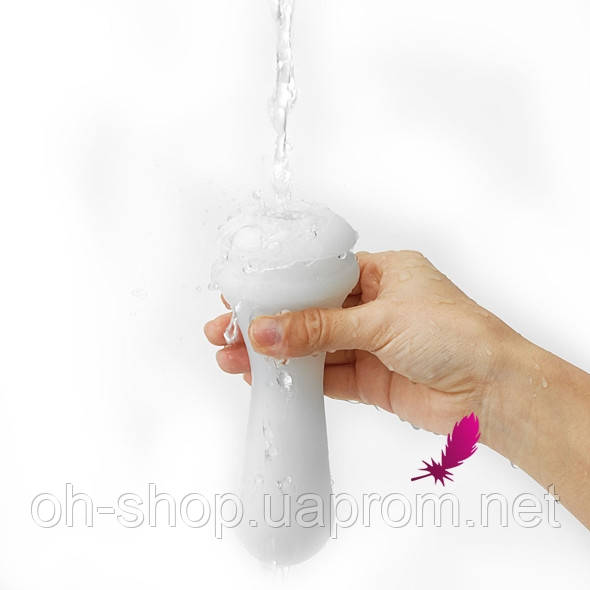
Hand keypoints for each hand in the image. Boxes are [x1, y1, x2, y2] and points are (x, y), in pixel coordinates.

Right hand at [204, 250, 518, 437]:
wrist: (492, 392)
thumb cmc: (455, 334)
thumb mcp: (379, 320)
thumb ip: (318, 329)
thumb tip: (266, 331)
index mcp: (382, 273)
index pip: (319, 276)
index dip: (280, 285)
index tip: (244, 293)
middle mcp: (374, 306)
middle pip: (309, 312)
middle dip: (268, 322)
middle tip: (225, 330)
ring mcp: (371, 344)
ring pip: (312, 347)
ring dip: (275, 353)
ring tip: (232, 357)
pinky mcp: (370, 380)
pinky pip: (325, 376)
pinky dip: (297, 378)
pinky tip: (265, 377)